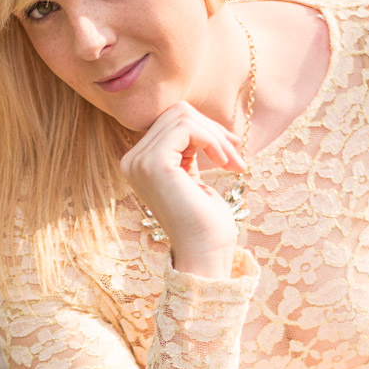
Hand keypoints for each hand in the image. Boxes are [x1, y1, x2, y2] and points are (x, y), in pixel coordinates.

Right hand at [120, 102, 245, 278]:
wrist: (205, 254)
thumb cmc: (205, 223)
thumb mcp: (193, 176)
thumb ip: (188, 149)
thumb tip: (202, 119)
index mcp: (139, 163)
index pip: (171, 122)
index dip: (206, 129)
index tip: (232, 149)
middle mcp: (132, 161)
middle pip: (176, 114)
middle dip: (213, 130)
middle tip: (236, 156)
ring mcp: (139, 162)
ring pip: (183, 117)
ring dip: (216, 137)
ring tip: (233, 162)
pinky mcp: (154, 164)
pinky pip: (186, 127)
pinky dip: (212, 140)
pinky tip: (223, 163)